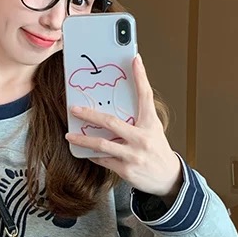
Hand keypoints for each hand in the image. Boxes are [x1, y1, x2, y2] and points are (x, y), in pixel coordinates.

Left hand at [65, 55, 181, 199]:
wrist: (168, 177)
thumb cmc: (156, 149)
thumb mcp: (153, 128)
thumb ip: (139, 114)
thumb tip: (120, 99)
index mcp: (150, 123)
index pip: (145, 96)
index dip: (141, 76)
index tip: (134, 59)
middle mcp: (142, 138)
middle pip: (111, 122)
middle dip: (90, 114)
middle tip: (74, 109)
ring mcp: (133, 155)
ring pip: (102, 144)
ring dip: (83, 139)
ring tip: (69, 135)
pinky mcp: (126, 170)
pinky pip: (103, 160)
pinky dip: (92, 155)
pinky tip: (84, 150)